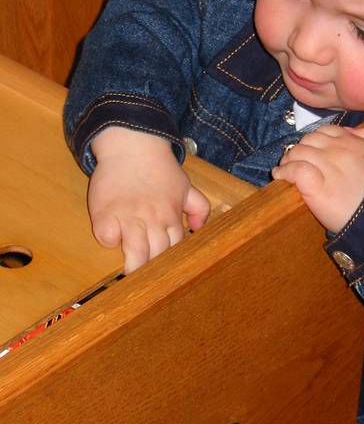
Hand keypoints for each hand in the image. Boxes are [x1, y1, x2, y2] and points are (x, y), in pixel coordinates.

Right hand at [89, 127, 209, 272]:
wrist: (133, 145)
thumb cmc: (159, 167)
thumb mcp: (185, 185)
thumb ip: (198, 207)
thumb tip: (199, 228)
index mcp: (172, 215)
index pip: (175, 249)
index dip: (171, 262)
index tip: (164, 270)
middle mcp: (152, 218)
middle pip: (157, 255)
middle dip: (153, 270)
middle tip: (145, 279)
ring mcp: (128, 216)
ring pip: (135, 252)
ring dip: (133, 265)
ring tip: (130, 273)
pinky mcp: (105, 212)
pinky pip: (107, 236)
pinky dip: (108, 240)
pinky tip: (110, 237)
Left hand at [272, 124, 363, 232]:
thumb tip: (349, 131)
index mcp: (354, 143)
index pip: (325, 131)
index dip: (314, 141)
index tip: (310, 151)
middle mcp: (340, 150)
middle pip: (308, 140)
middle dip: (300, 149)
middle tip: (295, 162)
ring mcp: (328, 166)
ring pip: (298, 152)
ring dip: (288, 160)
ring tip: (286, 170)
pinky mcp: (316, 186)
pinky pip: (295, 169)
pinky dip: (284, 172)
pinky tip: (280, 177)